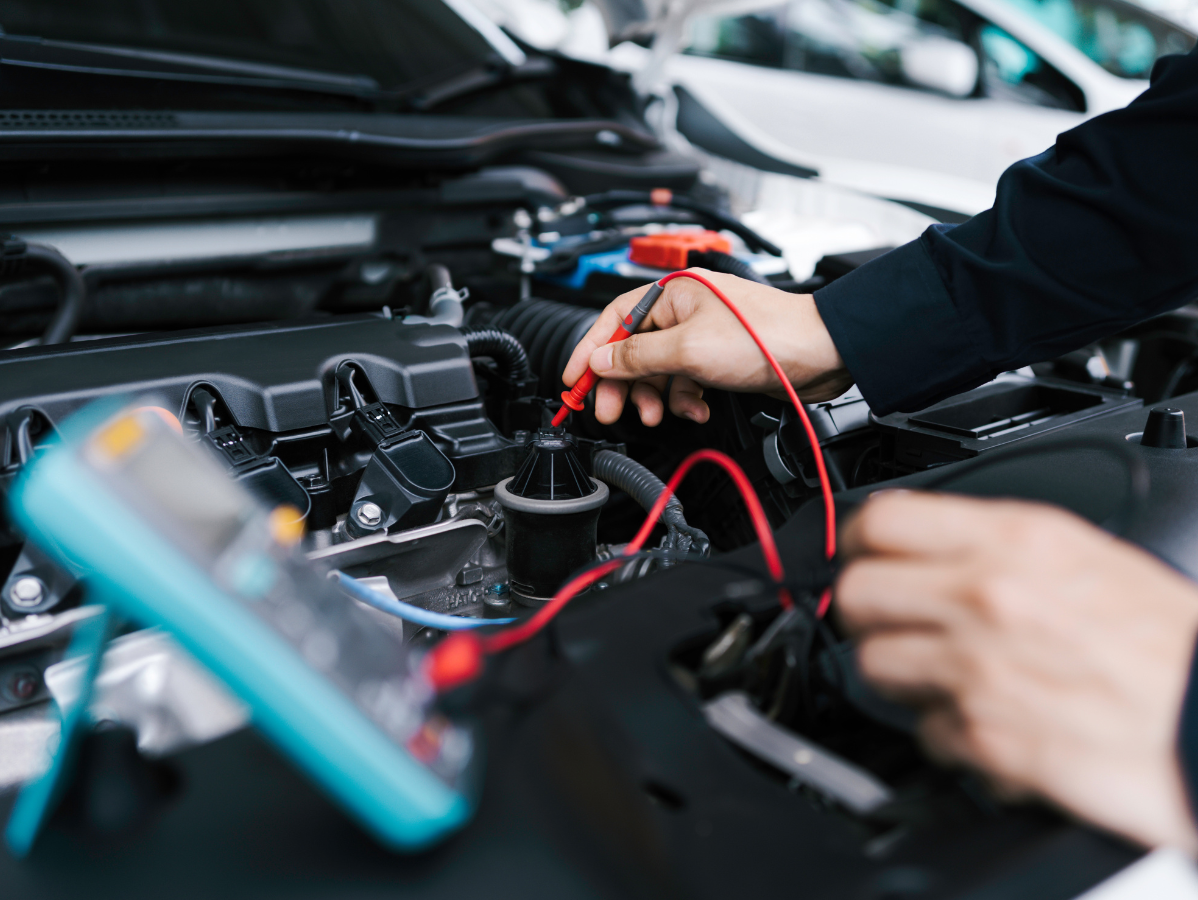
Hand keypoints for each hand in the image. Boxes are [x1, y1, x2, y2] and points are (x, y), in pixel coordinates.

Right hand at [560, 269, 850, 425]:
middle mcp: (684, 310)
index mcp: (672, 293)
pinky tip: (696, 408)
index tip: (573, 380)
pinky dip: (685, 399)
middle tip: (609, 410)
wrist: (820, 353)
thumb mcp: (687, 349)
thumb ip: (637, 357)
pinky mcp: (718, 357)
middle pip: (633, 349)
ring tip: (658, 415)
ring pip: (659, 370)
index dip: (589, 350)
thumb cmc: (765, 336)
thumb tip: (600, 361)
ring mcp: (701, 335)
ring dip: (656, 396)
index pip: (613, 319)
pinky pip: (685, 380)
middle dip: (622, 383)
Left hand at [836, 491, 1197, 851]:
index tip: (862, 556)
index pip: (881, 520)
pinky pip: (921, 730)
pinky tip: (983, 720)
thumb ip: (1000, 545)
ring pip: (872, 664)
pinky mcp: (982, 736)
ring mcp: (977, 668)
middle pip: (855, 593)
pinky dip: (944, 731)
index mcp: (1016, 540)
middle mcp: (986, 596)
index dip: (859, 541)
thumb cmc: (1172, 648)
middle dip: (866, 611)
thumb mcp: (1089, 556)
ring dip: (898, 674)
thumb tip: (932, 544)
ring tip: (940, 676)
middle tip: (891, 620)